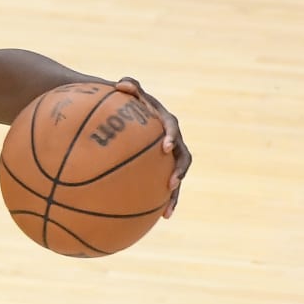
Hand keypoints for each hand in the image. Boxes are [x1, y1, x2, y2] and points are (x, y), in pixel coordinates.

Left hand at [114, 77, 190, 215]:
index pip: (173, 129)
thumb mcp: (124, 90)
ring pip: (177, 178)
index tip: (165, 148)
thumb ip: (127, 86)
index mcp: (166, 122)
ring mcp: (168, 158)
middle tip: (172, 183)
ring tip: (167, 212)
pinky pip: (162, 188)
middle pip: (183, 158)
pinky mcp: (160, 170)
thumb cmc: (123, 101)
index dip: (172, 137)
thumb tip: (120, 84)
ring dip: (174, 195)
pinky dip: (159, 203)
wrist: (124, 114)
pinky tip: (154, 219)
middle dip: (179, 172)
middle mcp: (172, 141)